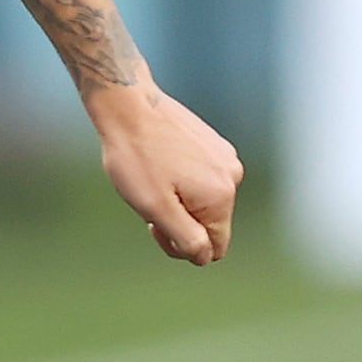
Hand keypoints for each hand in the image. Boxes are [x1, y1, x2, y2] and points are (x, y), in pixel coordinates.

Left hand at [85, 80, 240, 264]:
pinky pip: (203, 179)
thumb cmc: (136, 158)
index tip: (156, 225)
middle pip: (211, 225)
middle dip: (180, 222)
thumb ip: (186, 239)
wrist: (128, 105)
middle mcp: (233, 176)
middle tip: (149, 201)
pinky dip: (183, 180)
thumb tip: (205, 257)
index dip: (182, 247)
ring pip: (205, 201)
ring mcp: (225, 156)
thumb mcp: (156, 209)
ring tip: (153, 178)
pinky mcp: (214, 143)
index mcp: (221, 196)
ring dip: (180, 200)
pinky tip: (160, 163)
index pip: (214, 249)